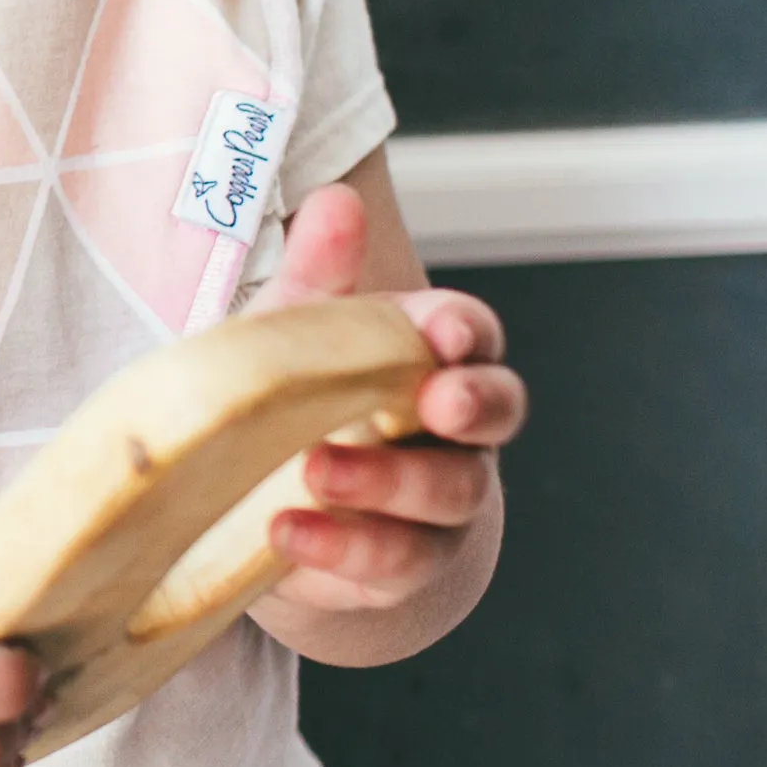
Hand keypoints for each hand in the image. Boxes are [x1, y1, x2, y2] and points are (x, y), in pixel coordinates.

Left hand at [249, 181, 526, 619]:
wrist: (272, 504)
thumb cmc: (300, 397)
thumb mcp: (297, 329)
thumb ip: (320, 269)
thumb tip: (336, 200)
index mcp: (435, 360)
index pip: (473, 336)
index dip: (464, 331)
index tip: (439, 330)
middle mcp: (455, 433)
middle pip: (494, 414)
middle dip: (473, 404)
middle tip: (438, 400)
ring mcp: (437, 505)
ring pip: (446, 494)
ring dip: (387, 481)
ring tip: (315, 470)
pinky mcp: (401, 566)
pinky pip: (390, 560)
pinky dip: (341, 544)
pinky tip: (286, 530)